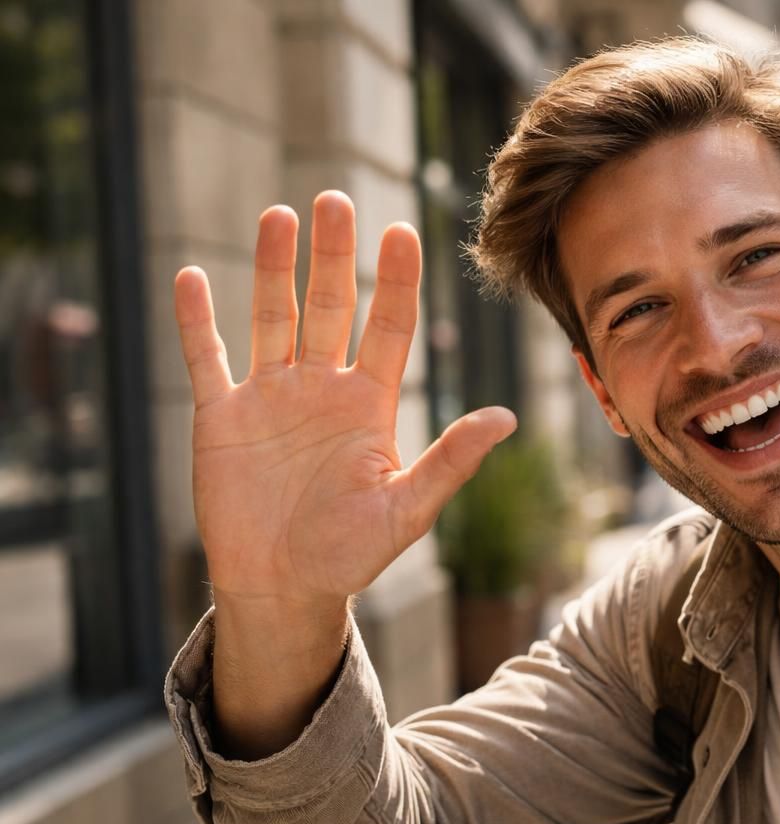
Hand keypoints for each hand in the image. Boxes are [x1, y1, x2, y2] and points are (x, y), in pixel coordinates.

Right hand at [175, 191, 516, 610]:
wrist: (283, 588)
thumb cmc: (350, 554)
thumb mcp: (406, 510)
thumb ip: (451, 461)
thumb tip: (507, 418)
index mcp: (370, 404)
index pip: (389, 327)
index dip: (396, 281)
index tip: (404, 231)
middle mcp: (322, 388)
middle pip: (331, 306)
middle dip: (334, 255)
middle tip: (335, 199)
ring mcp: (270, 397)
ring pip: (272, 317)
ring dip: (272, 268)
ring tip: (279, 216)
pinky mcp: (220, 416)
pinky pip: (206, 358)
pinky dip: (197, 322)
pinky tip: (192, 277)